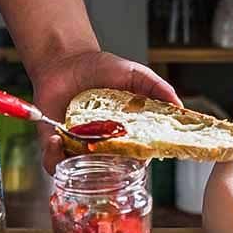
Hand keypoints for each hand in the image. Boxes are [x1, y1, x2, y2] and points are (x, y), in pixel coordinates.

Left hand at [31, 49, 180, 174]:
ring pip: (81, 173)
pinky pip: (53, 162)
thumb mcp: (134, 73)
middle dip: (107, 173)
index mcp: (124, 134)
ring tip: (79, 147)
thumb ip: (157, 88)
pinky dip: (53, 157)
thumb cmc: (100, 68)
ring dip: (78, 168)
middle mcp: (103, 144)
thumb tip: (178, 105)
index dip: (138, 161)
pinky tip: (56, 139)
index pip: (136, 156)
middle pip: (109, 172)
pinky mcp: (55, 143)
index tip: (136, 157)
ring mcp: (78, 146)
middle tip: (105, 156)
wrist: (66, 59)